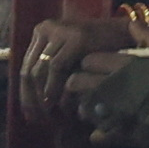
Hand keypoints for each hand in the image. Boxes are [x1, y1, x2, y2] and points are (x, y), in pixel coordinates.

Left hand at [16, 11, 130, 127]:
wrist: (123, 33)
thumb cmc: (95, 52)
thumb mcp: (67, 58)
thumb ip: (49, 74)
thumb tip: (29, 106)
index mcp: (41, 31)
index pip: (26, 66)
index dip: (25, 94)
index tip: (29, 115)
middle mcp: (47, 28)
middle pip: (29, 70)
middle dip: (32, 99)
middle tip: (38, 120)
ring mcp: (61, 31)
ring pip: (40, 70)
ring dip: (43, 97)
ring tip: (50, 115)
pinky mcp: (76, 38)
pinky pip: (57, 67)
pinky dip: (54, 87)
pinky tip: (58, 103)